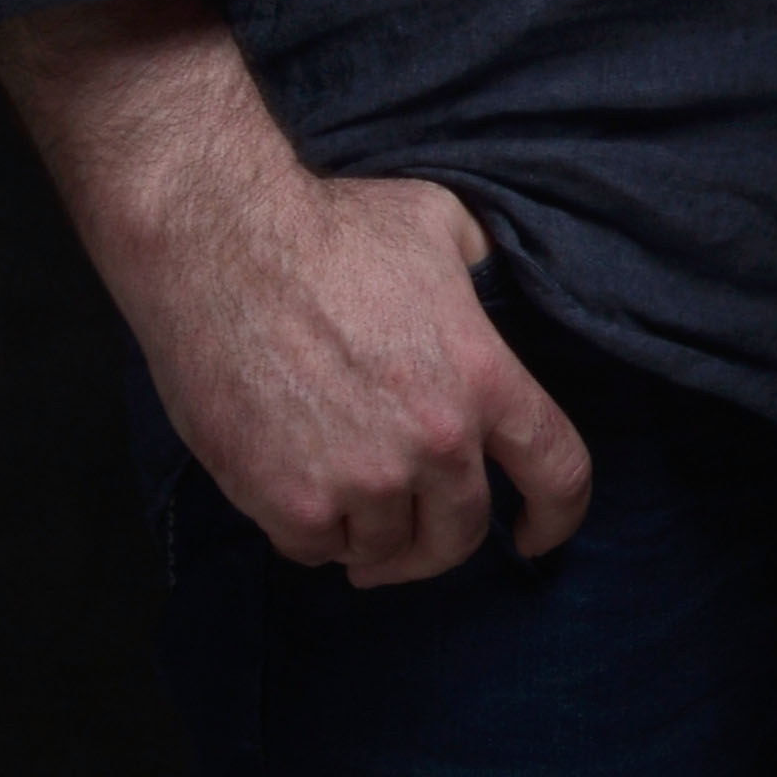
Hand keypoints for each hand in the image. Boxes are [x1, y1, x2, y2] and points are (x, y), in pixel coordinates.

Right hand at [112, 157, 586, 586]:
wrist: (217, 246)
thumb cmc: (326, 227)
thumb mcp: (441, 227)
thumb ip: (481, 273)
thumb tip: (492, 288)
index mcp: (484, 379)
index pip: (558, 474)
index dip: (556, 518)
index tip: (536, 538)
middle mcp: (436, 441)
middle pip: (461, 533)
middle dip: (441, 540)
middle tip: (413, 530)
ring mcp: (362, 478)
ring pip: (386, 549)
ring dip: (372, 535)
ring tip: (347, 499)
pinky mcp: (289, 501)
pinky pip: (316, 550)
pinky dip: (311, 535)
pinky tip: (301, 497)